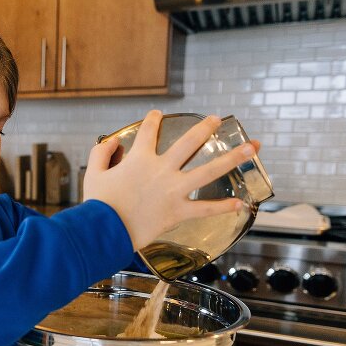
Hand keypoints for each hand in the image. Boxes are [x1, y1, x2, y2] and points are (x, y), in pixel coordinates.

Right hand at [83, 110, 258, 250]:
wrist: (105, 231)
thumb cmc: (98, 204)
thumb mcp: (92, 173)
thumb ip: (101, 153)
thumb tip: (113, 143)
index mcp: (139, 159)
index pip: (149, 131)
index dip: (153, 120)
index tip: (157, 114)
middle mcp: (161, 170)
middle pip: (189, 142)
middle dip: (205, 128)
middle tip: (217, 119)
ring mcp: (173, 190)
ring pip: (208, 170)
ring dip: (232, 158)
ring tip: (252, 148)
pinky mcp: (177, 212)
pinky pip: (204, 209)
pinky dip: (222, 207)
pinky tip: (240, 203)